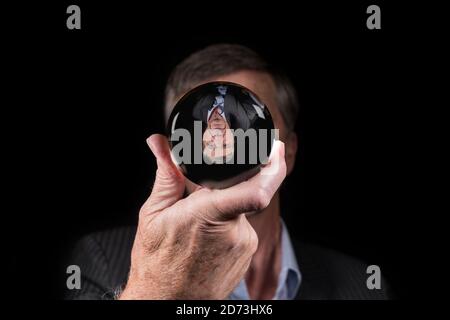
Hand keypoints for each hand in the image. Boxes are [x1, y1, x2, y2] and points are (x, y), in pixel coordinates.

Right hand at [119, 134, 285, 298]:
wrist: (169, 302)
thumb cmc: (158, 264)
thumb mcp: (154, 215)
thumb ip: (166, 175)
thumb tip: (159, 144)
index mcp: (210, 214)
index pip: (256, 190)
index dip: (274, 167)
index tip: (277, 150)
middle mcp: (235, 231)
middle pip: (241, 191)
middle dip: (222, 189)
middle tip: (197, 205)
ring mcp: (245, 245)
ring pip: (239, 210)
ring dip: (222, 209)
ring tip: (197, 227)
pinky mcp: (248, 255)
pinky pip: (242, 227)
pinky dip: (226, 225)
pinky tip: (206, 238)